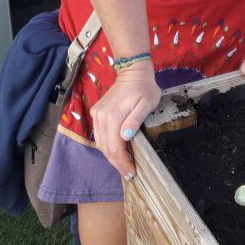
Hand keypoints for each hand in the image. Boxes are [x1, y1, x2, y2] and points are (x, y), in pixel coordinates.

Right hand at [89, 61, 160, 180]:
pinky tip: (117, 150)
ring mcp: (97, 114)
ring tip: (124, 165)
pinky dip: (107, 145)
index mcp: (113, 116)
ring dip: (111, 156)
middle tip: (128, 173)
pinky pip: (99, 134)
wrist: (133, 71)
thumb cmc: (144, 88)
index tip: (131, 173)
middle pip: (105, 148)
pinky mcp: (96, 112)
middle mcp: (101, 117)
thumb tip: (125, 137)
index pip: (115, 147)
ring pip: (100, 143)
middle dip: (117, 163)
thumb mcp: (147, 103)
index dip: (122, 162)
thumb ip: (135, 120)